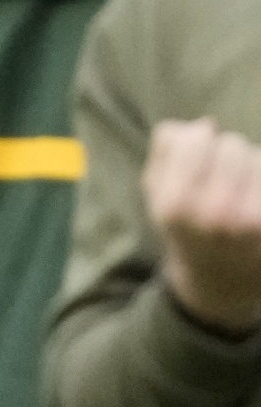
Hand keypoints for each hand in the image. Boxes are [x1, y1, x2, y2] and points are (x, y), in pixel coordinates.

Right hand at [144, 118, 260, 334]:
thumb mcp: (157, 194)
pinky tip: (254, 196)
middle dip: (228, 153)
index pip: (197, 137)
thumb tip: (202, 125)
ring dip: (252, 166)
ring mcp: (253, 219)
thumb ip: (166, 153)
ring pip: (259, 158)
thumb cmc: (185, 228)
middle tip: (223, 176)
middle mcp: (216, 212)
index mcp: (176, 204)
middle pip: (233, 145)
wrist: (220, 280)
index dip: (198, 139)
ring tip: (243, 190)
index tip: (197, 153)